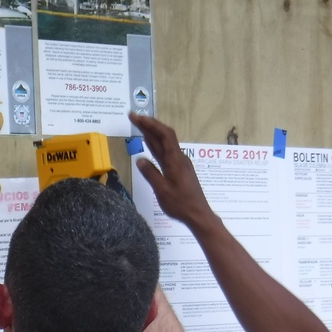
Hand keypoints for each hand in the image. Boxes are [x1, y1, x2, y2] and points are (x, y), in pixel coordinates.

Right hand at [128, 113, 214, 230]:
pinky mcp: (179, 170)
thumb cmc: (181, 204)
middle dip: (149, 125)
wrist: (198, 214)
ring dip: (152, 134)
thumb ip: (151, 174)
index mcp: (175, 161)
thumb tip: (140, 159)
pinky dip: (156, 146)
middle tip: (133, 117)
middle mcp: (179, 158)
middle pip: (164, 136)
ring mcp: (180, 164)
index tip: (137, 118)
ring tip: (138, 126)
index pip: (164, 135)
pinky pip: (166, 153)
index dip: (151, 124)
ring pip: (165, 144)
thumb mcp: (162, 190)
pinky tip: (149, 144)